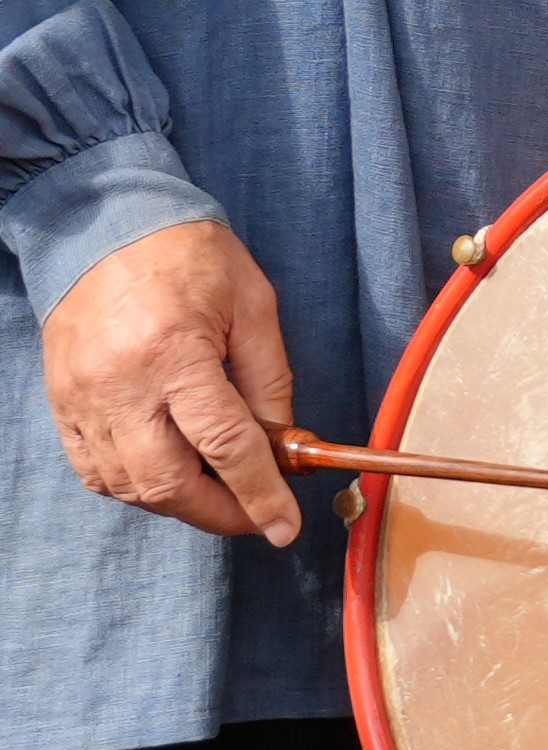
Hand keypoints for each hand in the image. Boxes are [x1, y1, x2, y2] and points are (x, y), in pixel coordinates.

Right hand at [41, 220, 301, 544]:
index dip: (260, 495)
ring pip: (128, 485)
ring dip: (179, 503)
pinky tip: (169, 473)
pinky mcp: (60, 399)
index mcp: (173, 352)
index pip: (224, 446)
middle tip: (256, 514)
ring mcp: (80, 394)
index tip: (285, 526)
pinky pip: (94, 469)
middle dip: (219, 513)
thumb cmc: (188, 256)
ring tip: (218, 491)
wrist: (106, 223)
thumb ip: (271, 383)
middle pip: (167, 482)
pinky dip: (135, 486)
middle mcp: (119, 381)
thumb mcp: (254, 308)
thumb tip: (285, 447)